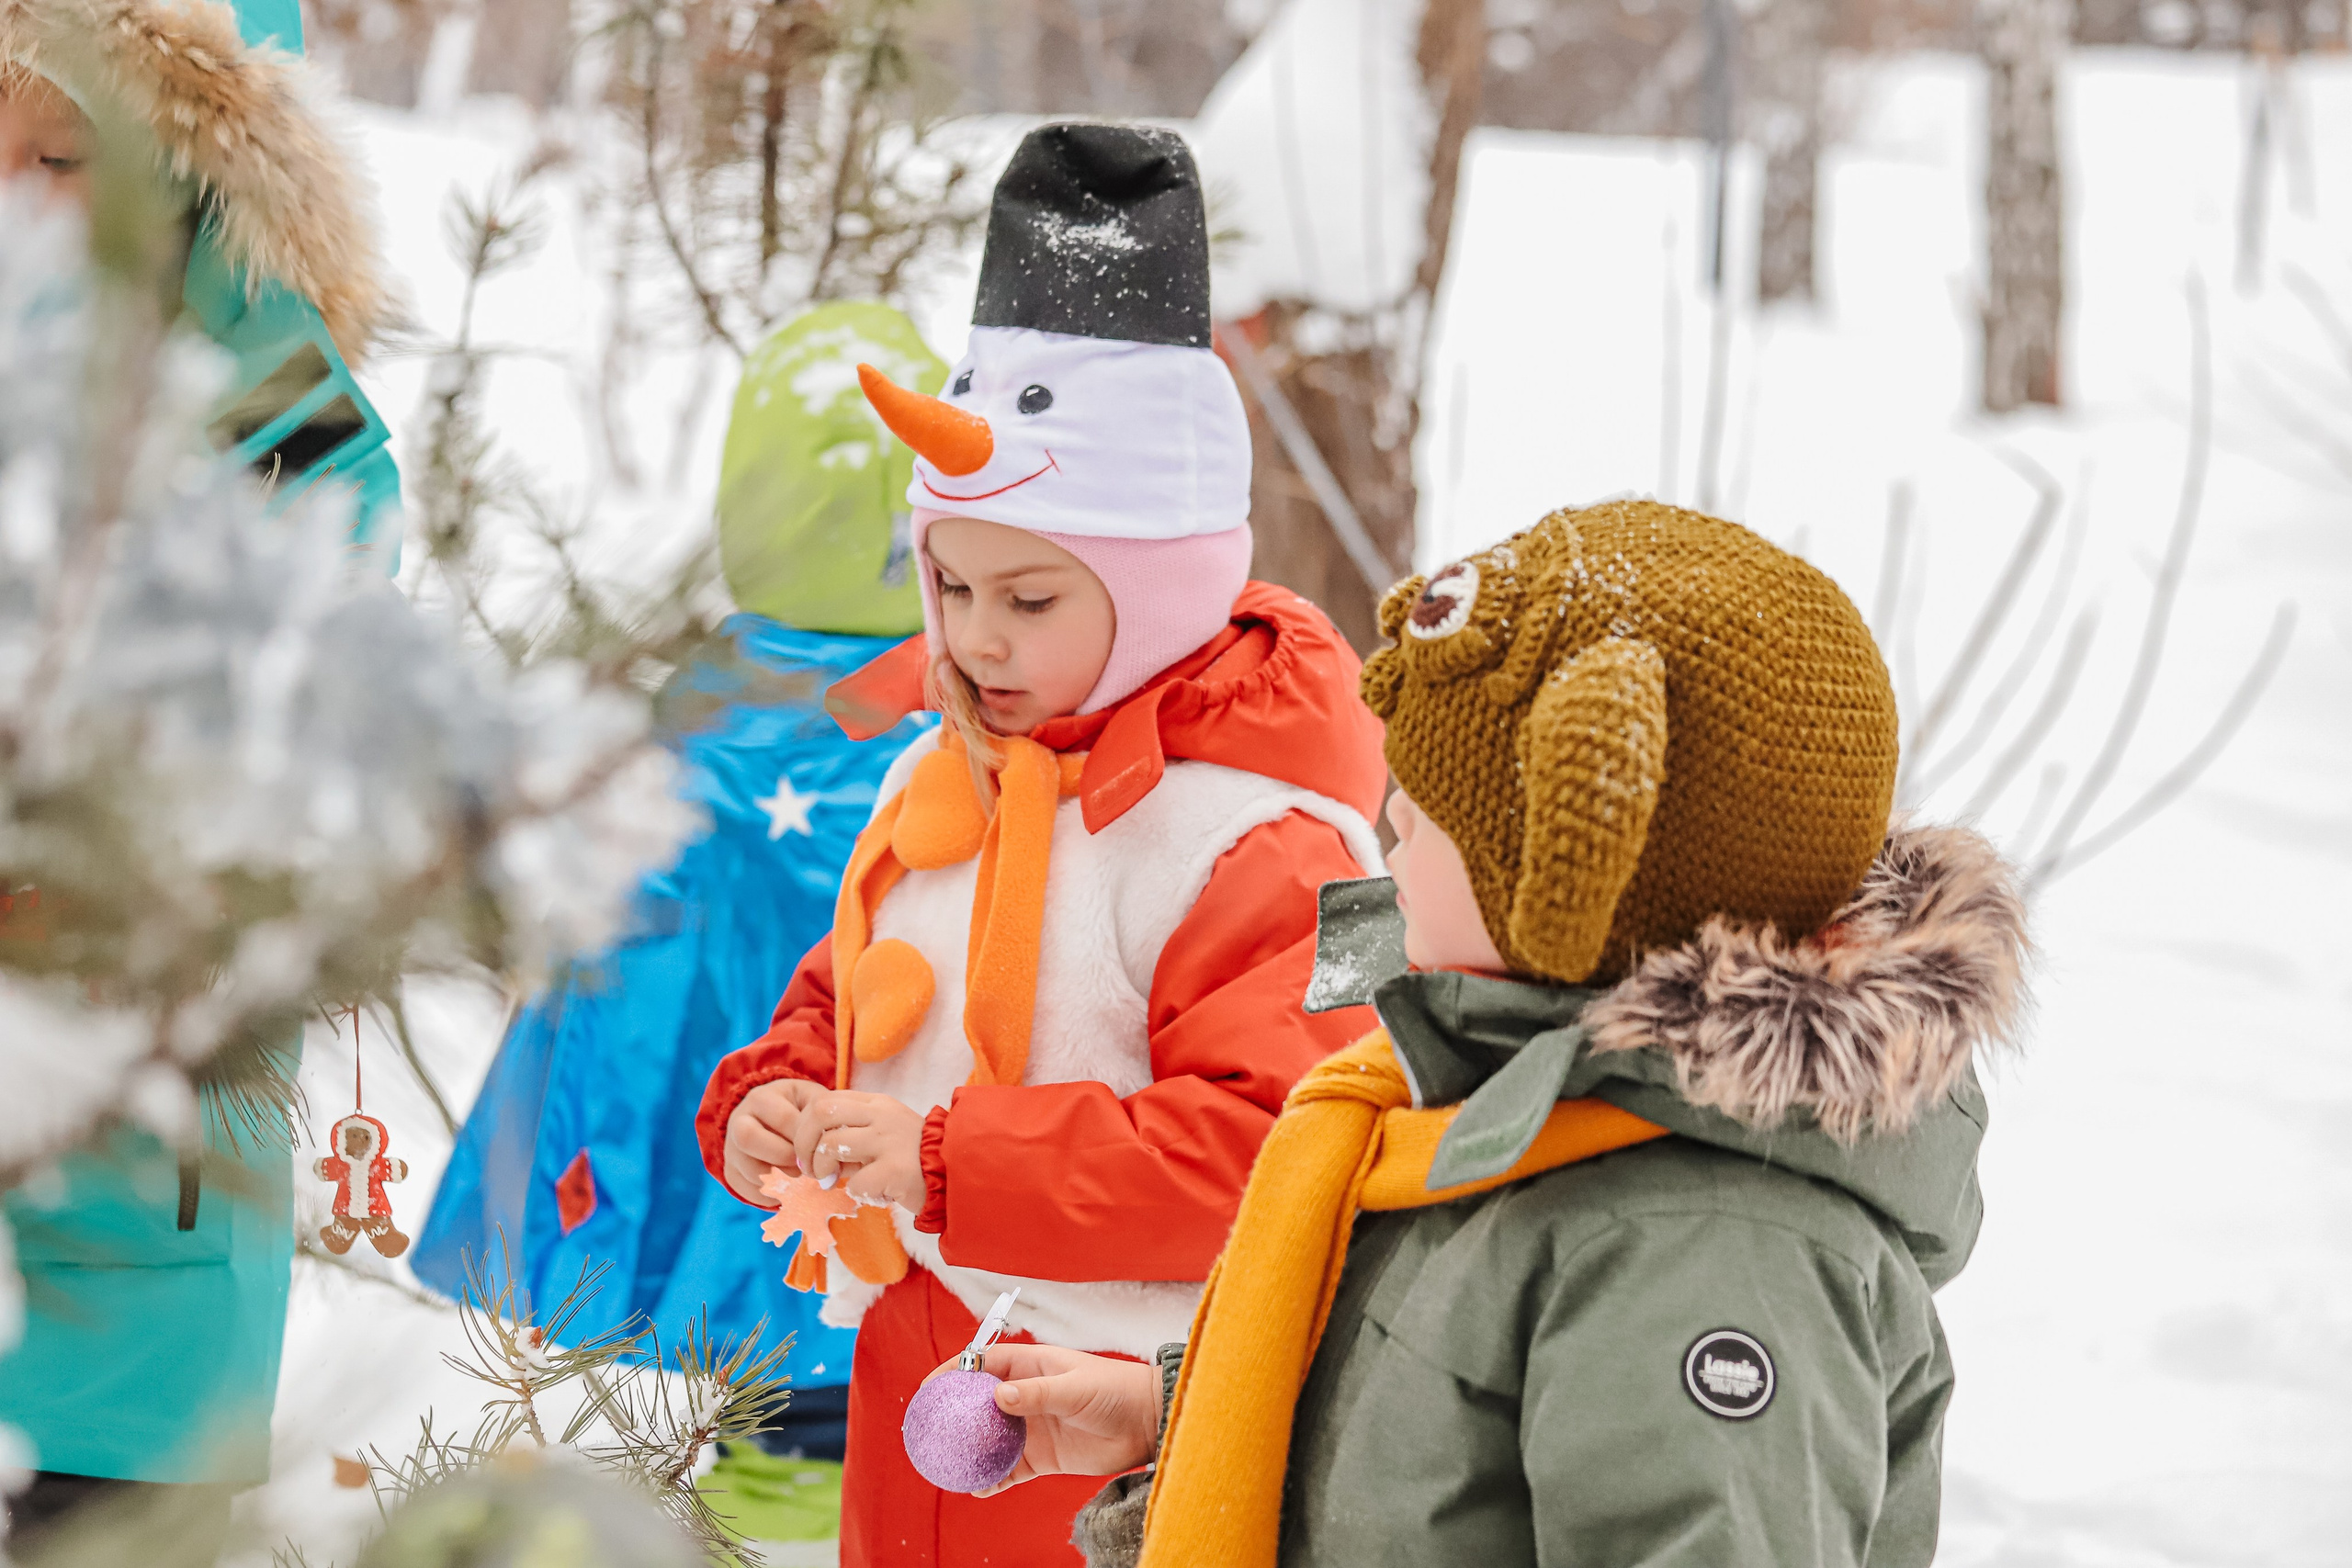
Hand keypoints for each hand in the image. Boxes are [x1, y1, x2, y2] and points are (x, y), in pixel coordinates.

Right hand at [724, 1078, 821, 1202]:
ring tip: (797, 1175)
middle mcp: (738, 1120)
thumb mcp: (810, 1099)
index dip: (804, 1137)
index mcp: (761, 1098)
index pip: (782, 1118)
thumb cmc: (798, 1109)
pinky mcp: (730, 1171)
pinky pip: (743, 1189)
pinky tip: (786, 1190)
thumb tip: (830, 1140)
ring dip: (779, 1178)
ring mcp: (731, 1148)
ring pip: (747, 1168)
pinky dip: (768, 1195)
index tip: (820, 1147)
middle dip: (783, 1156)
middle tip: (804, 1163)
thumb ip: (820, 1113)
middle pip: (748, 1138)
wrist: (771, 1119)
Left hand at [793, 1090, 925, 1209]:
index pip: (825, 1100)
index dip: (805, 1126)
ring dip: (822, 1169)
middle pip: (821, 1112)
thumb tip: (813, 1156)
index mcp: (877, 1104)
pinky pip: (856, 1182)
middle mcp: (882, 1116)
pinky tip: (870, 1192)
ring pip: (831, 1145)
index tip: (808, 1150)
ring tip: (832, 1182)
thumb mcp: (884, 1134)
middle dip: (803, 1143)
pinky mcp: (896, 1170)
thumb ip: (852, 1135)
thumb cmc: (915, 1158)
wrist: (958, 1174)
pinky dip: (855, 1191)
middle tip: (809, 1168)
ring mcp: (890, 1141)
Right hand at [920, 1343, 1160, 1493]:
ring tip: (944, 1464)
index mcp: (1031, 1367)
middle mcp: (1026, 1396)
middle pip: (979, 1404)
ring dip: (969, 1450)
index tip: (929, 1386)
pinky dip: (993, 1478)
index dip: (955, 1372)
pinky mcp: (1043, 1457)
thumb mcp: (1074, 1387)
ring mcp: (1033, 1427)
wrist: (1147, 1423)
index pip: (984, 1364)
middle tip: (926, 1430)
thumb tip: (997, 1396)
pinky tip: (977, 1488)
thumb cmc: (1115, 1390)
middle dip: (953, 1415)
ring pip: (990, 1439)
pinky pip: (1010, 1469)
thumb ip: (1037, 1394)